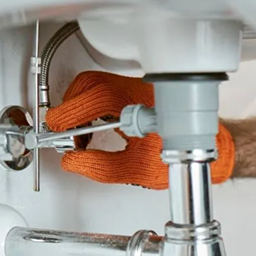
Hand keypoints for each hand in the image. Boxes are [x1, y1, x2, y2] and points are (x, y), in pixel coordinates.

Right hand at [45, 71, 234, 189]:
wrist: (200, 151)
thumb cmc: (176, 157)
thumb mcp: (135, 170)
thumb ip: (99, 167)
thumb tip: (71, 162)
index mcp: (137, 103)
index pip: (93, 97)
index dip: (69, 112)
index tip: (55, 128)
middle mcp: (136, 90)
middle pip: (89, 85)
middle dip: (70, 109)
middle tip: (64, 135)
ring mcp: (135, 89)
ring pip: (95, 87)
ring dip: (79, 109)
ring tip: (79, 139)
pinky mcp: (135, 94)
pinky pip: (104, 93)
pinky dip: (91, 109)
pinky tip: (92, 131)